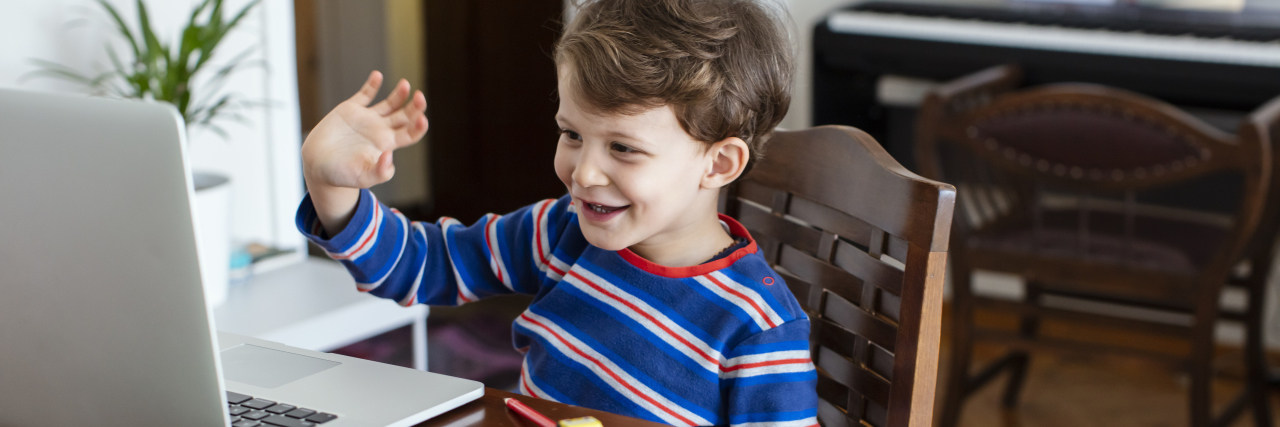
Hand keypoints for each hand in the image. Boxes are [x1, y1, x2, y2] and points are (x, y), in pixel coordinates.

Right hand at [302, 70, 427, 189]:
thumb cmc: (341, 176)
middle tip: (420, 97)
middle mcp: (380, 130)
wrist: (317, 165)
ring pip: (390, 103)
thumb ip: (380, 172)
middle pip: (404, 116)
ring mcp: (367, 119)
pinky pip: (365, 95)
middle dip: (415, 107)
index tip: (422, 119)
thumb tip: (390, 154)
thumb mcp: (362, 178)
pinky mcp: (350, 110)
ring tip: (406, 85)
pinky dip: (372, 85)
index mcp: (386, 145)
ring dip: (399, 94)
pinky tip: (378, 75)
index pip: (410, 134)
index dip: (418, 127)